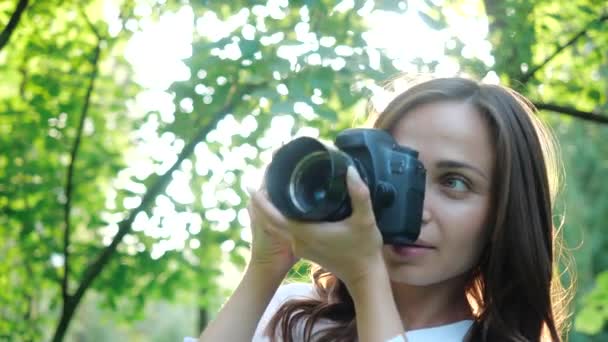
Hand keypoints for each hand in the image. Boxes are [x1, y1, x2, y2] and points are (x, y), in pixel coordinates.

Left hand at [251, 166, 384, 287]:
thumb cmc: (364, 249)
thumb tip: (350, 170)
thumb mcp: (365, 220)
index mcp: (306, 233)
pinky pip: (286, 230)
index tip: (250, 186)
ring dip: (271, 210)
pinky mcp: (304, 249)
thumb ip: (359, 194)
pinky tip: (286, 204)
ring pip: (278, 226)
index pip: (274, 217)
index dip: (261, 203)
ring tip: (270, 187)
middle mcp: (298, 241)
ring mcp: (300, 247)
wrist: (364, 276)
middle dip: (262, 202)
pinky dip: (281, 217)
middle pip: (271, 221)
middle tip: (258, 180)